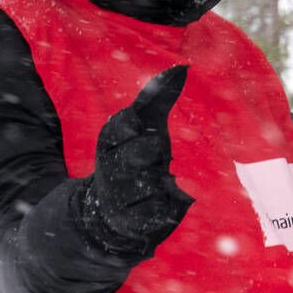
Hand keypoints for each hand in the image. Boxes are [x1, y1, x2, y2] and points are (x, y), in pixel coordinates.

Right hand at [79, 65, 195, 256]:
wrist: (112, 215)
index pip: (114, 130)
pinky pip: (160, 212)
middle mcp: (110, 172)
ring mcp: (121, 200)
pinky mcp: (135, 224)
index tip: (137, 121)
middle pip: (134, 155)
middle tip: (157, 150)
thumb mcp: (145, 130)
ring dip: (161, 182)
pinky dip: (171, 205)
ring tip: (163, 180)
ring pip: (149, 185)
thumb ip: (158, 99)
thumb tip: (182, 67)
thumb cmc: (136, 160)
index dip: (127, 124)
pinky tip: (171, 202)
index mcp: (109, 147)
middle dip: (146, 151)